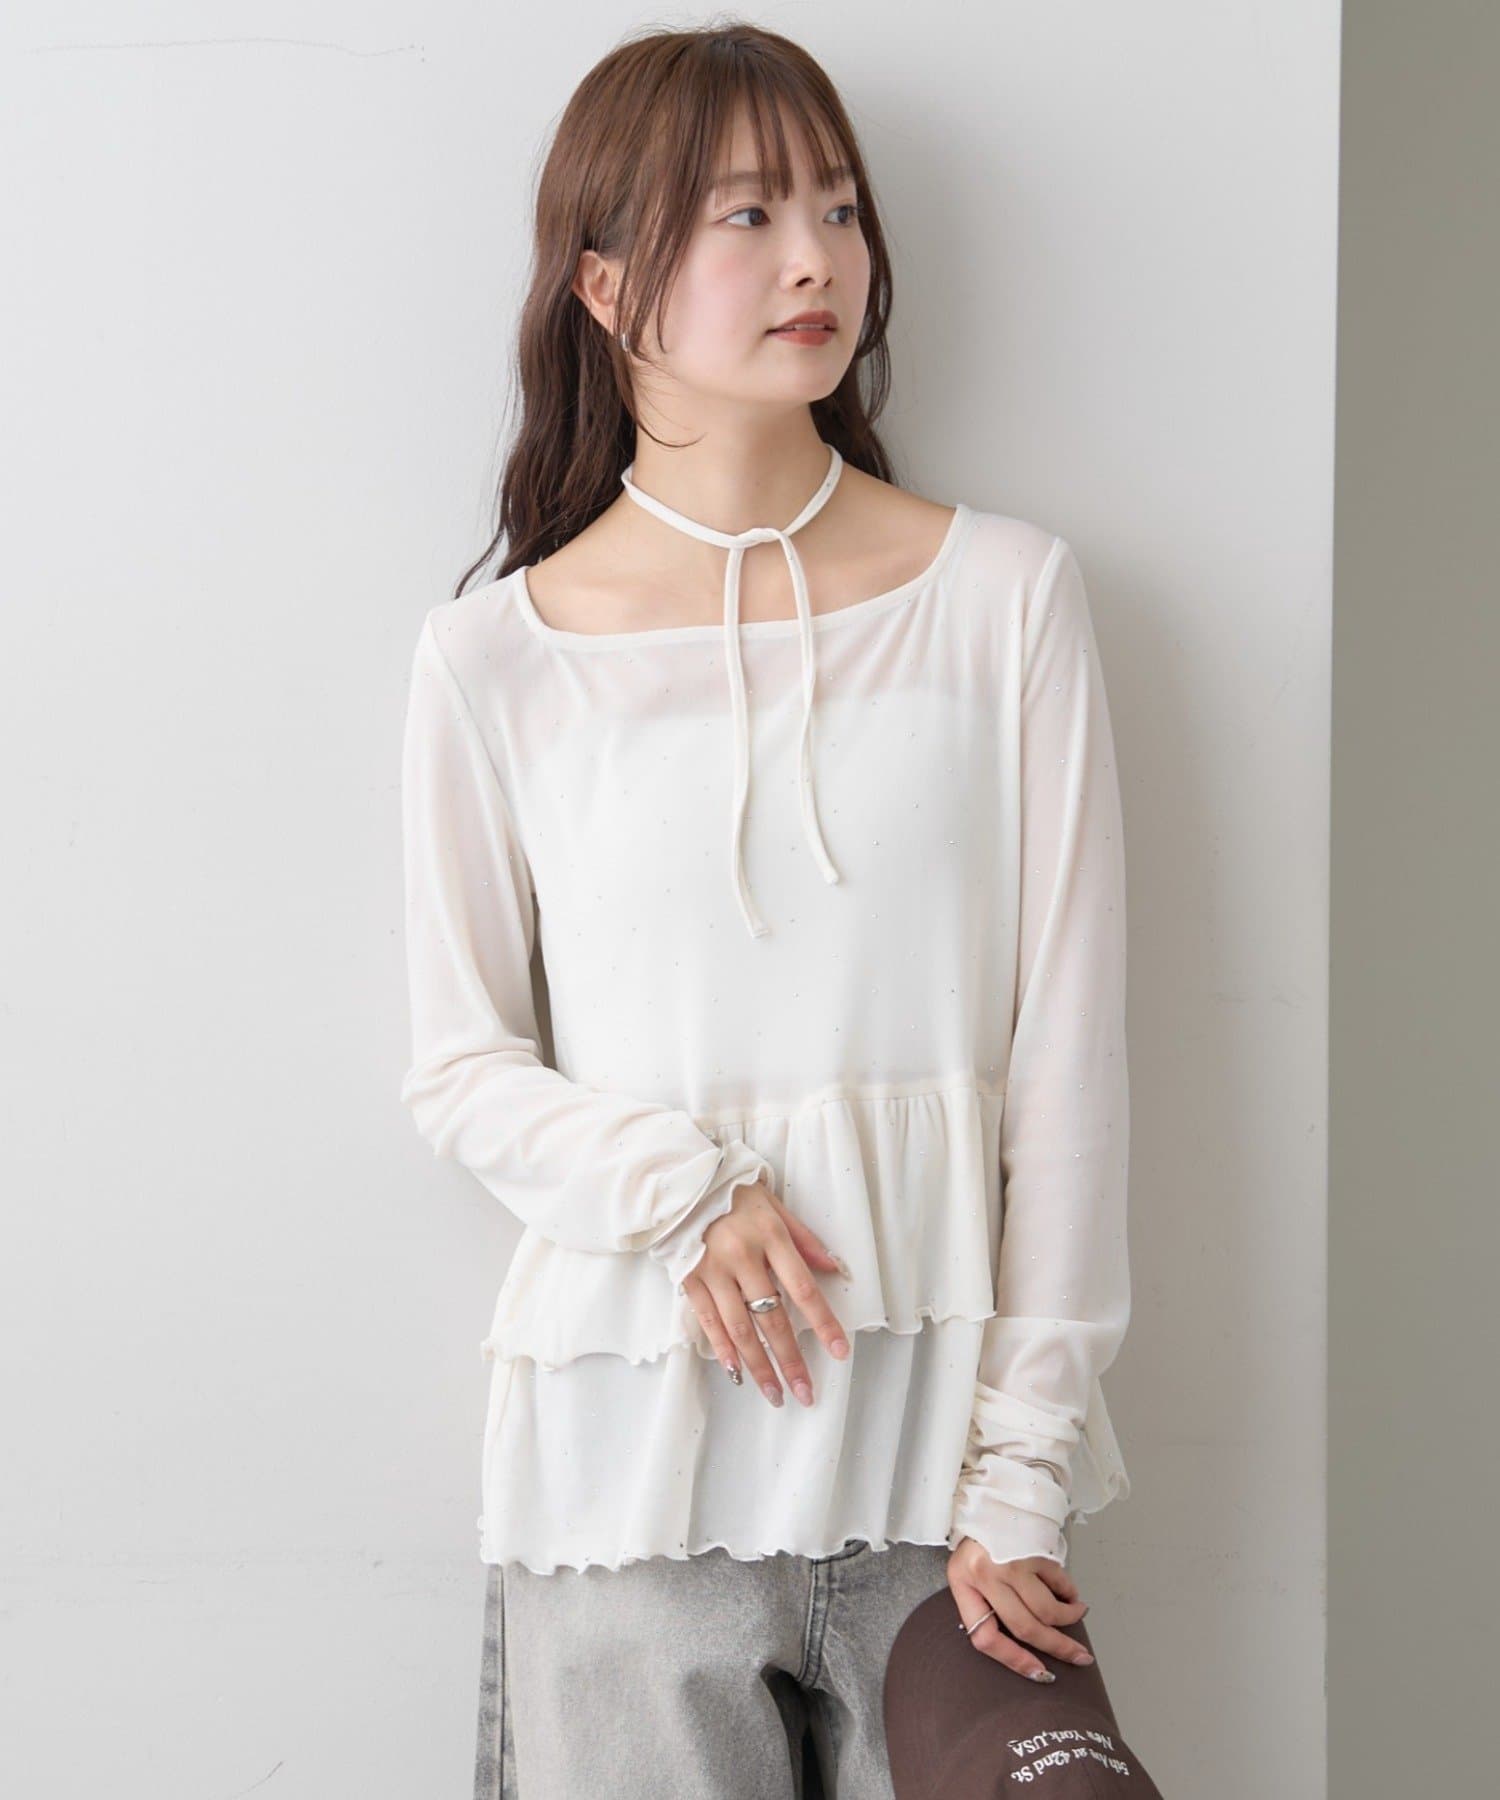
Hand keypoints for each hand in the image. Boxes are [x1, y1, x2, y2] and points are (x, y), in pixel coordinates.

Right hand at [679, 1180, 850, 1407]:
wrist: (683, 1181)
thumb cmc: (736, 1194)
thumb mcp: (776, 1206)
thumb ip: (804, 1240)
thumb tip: (834, 1269)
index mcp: (770, 1236)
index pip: (803, 1288)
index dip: (823, 1324)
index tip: (839, 1352)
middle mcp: (742, 1256)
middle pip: (771, 1317)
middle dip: (790, 1359)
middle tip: (805, 1392)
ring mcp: (713, 1269)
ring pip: (739, 1328)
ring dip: (759, 1365)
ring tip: (775, 1394)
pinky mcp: (689, 1278)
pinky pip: (709, 1321)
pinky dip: (724, 1350)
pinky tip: (738, 1373)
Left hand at [946, 1537, 1093, 1681]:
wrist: (989, 1496)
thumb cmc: (980, 1540)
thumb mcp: (969, 1572)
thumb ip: (988, 1604)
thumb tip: (1026, 1646)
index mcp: (963, 1583)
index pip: (985, 1637)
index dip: (1014, 1661)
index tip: (1040, 1673)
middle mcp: (985, 1573)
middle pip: (1025, 1627)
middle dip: (1057, 1648)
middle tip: (1078, 1656)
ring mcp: (1011, 1560)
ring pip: (1047, 1609)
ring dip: (1068, 1618)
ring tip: (1076, 1614)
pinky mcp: (1033, 1546)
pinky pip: (1059, 1581)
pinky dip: (1069, 1592)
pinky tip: (1071, 1594)